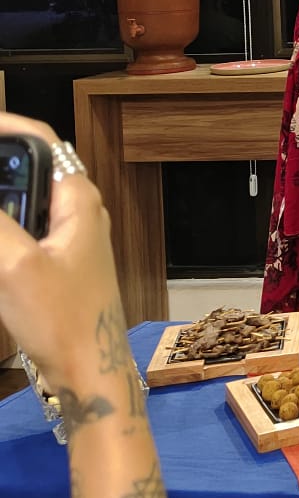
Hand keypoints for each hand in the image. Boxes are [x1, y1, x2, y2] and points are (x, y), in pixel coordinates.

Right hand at [0, 114, 127, 401]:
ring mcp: (69, 238)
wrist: (90, 371)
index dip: (5, 126)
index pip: (41, 141)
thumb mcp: (14, 265)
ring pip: (21, 202)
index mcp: (77, 199)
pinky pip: (20, 232)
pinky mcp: (55, 264)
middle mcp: (78, 211)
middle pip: (28, 169)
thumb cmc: (63, 320)